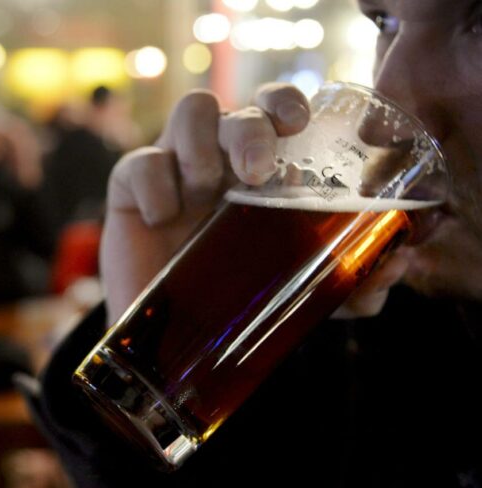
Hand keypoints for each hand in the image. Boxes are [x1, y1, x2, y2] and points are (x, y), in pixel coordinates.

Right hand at [101, 84, 405, 324]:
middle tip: (253, 172)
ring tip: (203, 191)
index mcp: (256, 173)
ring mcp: (174, 171)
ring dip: (200, 145)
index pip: (272, 112)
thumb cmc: (229, 302)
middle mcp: (218, 162)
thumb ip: (346, 282)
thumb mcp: (293, 292)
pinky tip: (161, 220)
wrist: (166, 341)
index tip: (298, 122)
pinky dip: (154, 187)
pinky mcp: (131, 189)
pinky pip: (139, 164)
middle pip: (234, 107)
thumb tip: (400, 265)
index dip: (284, 101)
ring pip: (188, 112)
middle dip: (247, 130)